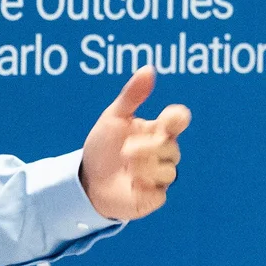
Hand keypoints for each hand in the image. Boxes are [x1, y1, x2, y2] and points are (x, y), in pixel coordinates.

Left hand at [78, 70, 190, 220]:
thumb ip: (132, 95)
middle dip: (147, 148)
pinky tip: (131, 184)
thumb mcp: (113, 117)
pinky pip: (160, 192)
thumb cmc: (103, 146)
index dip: (178, 118)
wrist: (86, 180)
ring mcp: (161, 175)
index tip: (168, 119)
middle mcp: (163, 151)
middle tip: (126, 150)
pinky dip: (144, 186)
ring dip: (144, 167)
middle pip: (171, 147)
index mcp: (157, 130)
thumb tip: (149, 68)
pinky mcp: (155, 197)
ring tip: (126, 167)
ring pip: (168, 170)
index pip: (179, 120)